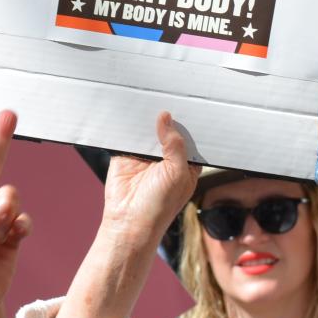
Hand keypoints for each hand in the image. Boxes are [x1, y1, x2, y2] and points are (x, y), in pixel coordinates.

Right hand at [98, 111, 197, 246]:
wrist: (128, 221)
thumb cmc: (159, 206)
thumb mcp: (177, 173)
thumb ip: (175, 144)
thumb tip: (166, 117)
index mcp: (186, 162)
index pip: (190, 136)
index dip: (189, 122)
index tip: (189, 103)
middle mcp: (166, 157)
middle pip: (168, 129)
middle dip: (167, 117)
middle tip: (166, 96)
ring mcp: (146, 155)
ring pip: (148, 130)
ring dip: (146, 120)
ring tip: (147, 100)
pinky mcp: (126, 154)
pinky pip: (128, 135)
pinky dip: (128, 126)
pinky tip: (130, 113)